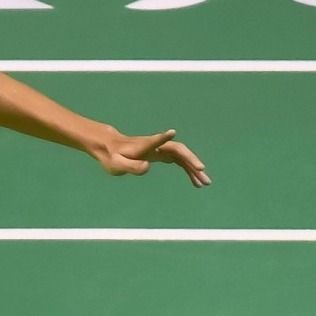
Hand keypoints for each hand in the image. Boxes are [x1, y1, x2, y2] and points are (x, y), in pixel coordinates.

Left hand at [95, 129, 211, 187]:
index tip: (171, 132)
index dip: (162, 137)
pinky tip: (195, 182)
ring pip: (182, 156)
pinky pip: (180, 162)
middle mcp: (155, 145)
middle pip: (178, 150)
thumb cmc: (112, 157)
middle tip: (203, 174)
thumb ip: (131, 166)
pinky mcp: (162, 154)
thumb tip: (148, 166)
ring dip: (194, 168)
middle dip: (191, 161)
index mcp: (144, 147)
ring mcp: (160, 149)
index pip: (154, 141)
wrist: (111, 148)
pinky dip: (188, 170)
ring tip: (204, 183)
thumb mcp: (117, 165)